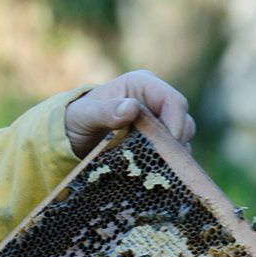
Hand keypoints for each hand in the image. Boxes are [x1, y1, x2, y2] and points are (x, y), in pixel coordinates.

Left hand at [64, 70, 196, 156]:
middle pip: (184, 122)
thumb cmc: (76, 119)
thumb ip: (106, 111)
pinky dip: (167, 164)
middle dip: (173, 144)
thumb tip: (132, 107)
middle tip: (157, 162)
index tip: (165, 147)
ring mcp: (159, 121)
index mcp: (142, 84)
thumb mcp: (85, 116)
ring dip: (171, 156)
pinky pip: (174, 153)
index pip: (174, 102)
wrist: (71, 136)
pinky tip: (150, 172)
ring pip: (182, 140)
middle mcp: (155, 101)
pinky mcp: (158, 140)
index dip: (176, 124)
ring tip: (150, 168)